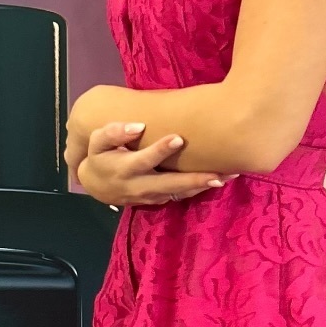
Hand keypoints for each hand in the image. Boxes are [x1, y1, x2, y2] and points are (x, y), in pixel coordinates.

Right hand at [68, 120, 227, 207]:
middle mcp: (139, 185)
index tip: (178, 138)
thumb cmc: (100, 157)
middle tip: (218, 174)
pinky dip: (199, 189)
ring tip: (228, 176)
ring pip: (179, 193)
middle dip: (193, 179)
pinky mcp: (158, 200)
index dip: (160, 150)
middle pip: (169, 184)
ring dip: (203, 186)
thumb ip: (113, 133)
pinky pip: (180, 196)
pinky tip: (220, 179)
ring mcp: (150, 196)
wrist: (96, 186)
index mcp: (124, 169)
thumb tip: (137, 126)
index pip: (144, 160)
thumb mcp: (97, 143)